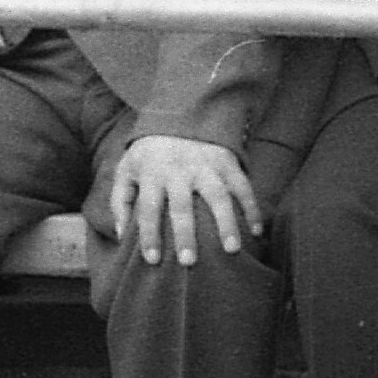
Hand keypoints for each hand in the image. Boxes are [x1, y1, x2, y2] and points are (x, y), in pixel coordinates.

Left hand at [100, 134, 259, 263]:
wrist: (182, 114)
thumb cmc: (150, 154)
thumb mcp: (127, 169)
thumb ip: (121, 201)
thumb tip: (122, 236)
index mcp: (153, 173)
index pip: (149, 207)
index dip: (149, 234)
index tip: (152, 260)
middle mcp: (180, 170)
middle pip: (182, 206)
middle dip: (185, 235)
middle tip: (188, 262)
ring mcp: (207, 166)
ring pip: (218, 196)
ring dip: (226, 223)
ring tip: (231, 250)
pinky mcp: (228, 162)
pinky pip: (243, 186)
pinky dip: (252, 208)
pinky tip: (257, 231)